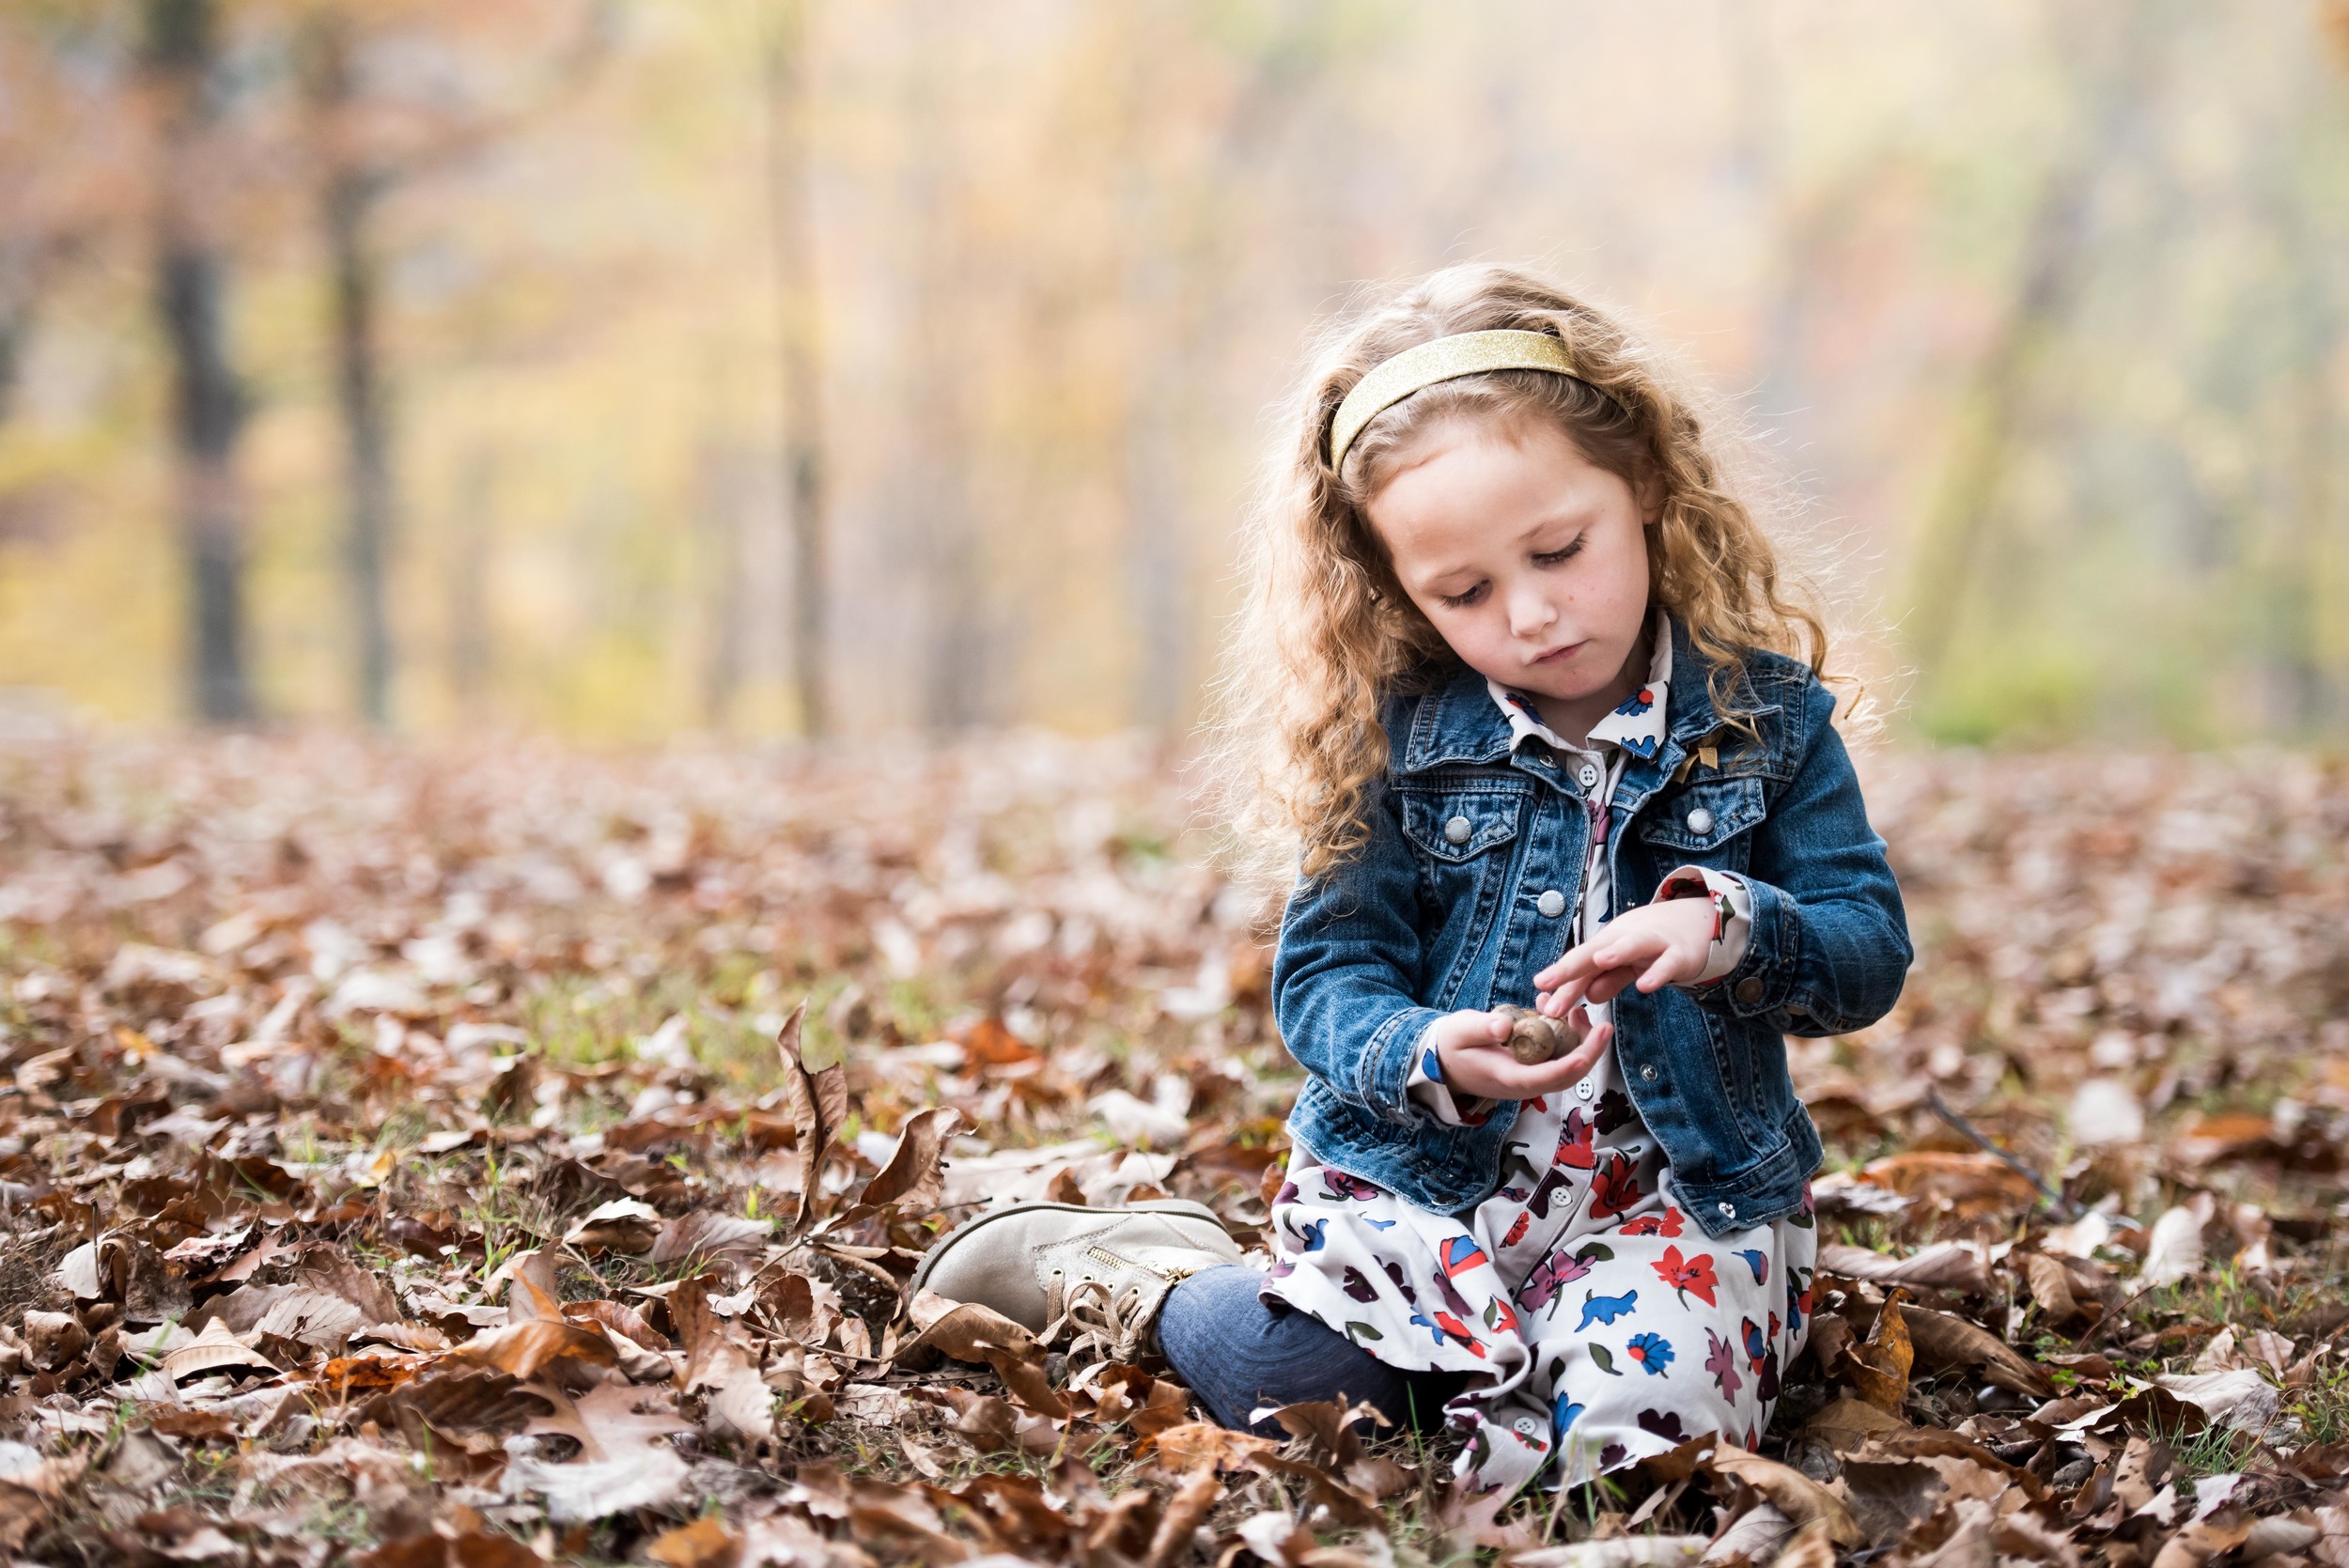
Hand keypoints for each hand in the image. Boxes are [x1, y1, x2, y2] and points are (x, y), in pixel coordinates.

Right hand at [1428, 1005, 1609, 1101]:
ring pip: (1567, 1068)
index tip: (1586, 1052)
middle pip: (1566, 1076)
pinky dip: (1567, 1038)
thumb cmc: (1451, 1045)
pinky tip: (1562, 1014)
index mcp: (1507, 1077)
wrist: (1444, 1063)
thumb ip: (1482, 1028)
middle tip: (1601, 1025)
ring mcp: (1531, 1078)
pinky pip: (1559, 1058)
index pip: (1544, 1077)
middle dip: (1589, 1053)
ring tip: (1580, 1013)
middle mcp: (1524, 1083)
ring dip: (1581, 1043)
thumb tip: (1506, 1026)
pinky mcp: (1534, 1069)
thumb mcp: (1460, 1031)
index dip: (1567, 1066)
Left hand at [1534, 897, 1716, 1014]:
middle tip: (1547, 984)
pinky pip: (1667, 964)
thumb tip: (1588, 997)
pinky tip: (1644, 986)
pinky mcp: (1679, 953)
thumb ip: (1609, 979)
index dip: (1559, 976)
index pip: (1579, 963)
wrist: (1697, 922)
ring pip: (1631, 946)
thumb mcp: (1627, 964)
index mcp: (1608, 943)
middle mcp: (1625, 939)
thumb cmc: (1654, 944)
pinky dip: (1657, 973)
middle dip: (1569, 967)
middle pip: (1594, 951)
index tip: (1538, 990)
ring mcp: (1653, 944)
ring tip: (1597, 962)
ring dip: (1614, 953)